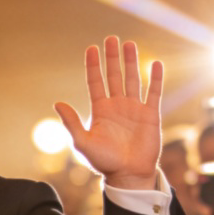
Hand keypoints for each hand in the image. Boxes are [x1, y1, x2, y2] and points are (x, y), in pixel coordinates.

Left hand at [55, 36, 161, 189]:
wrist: (128, 175)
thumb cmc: (104, 162)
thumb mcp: (83, 142)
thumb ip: (71, 122)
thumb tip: (57, 103)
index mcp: (100, 111)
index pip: (95, 82)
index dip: (93, 65)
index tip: (91, 48)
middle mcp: (117, 106)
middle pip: (114, 76)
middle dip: (112, 58)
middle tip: (111, 39)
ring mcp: (134, 109)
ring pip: (132, 79)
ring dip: (131, 62)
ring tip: (130, 44)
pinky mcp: (151, 115)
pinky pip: (153, 93)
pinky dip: (155, 78)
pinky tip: (155, 64)